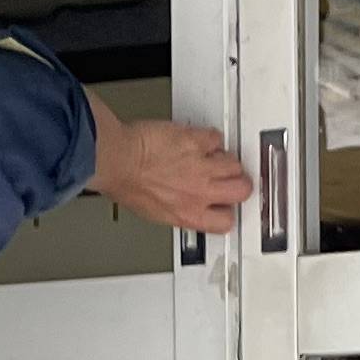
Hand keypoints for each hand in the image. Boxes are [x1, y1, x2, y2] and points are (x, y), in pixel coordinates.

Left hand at [87, 99, 254, 235]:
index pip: (226, 221)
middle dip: (237, 182)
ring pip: (234, 163)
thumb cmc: (127, 184)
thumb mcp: (155, 212)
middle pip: (241, 190)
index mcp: (189, 215)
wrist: (118, 160)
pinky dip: (210, 138)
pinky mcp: (196, 142)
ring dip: (225, 159)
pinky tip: (199, 139)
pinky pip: (216, 138)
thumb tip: (185, 206)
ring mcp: (201, 166)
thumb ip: (179, 210)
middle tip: (229, 177)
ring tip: (212, 156)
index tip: (225, 204)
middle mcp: (199, 192)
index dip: (228, 210)